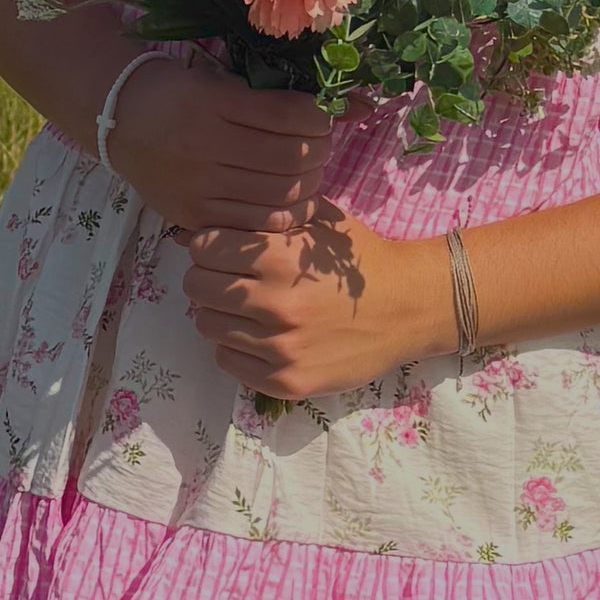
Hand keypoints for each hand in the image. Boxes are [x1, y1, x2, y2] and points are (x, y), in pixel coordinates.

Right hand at [99, 45, 339, 241]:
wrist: (119, 121)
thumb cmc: (177, 93)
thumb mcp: (223, 80)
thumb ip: (281, 94)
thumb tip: (359, 104)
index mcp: (212, 102)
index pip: (288, 115)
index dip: (319, 117)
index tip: (321, 116)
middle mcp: (204, 145)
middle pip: (291, 158)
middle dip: (321, 151)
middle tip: (320, 144)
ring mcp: (198, 186)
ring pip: (280, 194)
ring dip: (310, 182)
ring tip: (308, 171)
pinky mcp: (194, 216)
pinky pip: (258, 223)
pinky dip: (287, 212)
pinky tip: (291, 199)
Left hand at [180, 214, 445, 403]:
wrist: (408, 308)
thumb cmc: (358, 262)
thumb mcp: (317, 222)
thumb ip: (261, 218)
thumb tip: (191, 231)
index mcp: (281, 258)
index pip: (203, 249)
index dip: (210, 245)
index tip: (224, 251)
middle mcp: (276, 304)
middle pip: (197, 287)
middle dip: (210, 278)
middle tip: (234, 280)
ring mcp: (281, 348)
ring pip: (207, 325)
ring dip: (221, 314)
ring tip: (249, 309)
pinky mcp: (286, 382)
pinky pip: (227, 361)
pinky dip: (235, 347)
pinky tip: (260, 336)